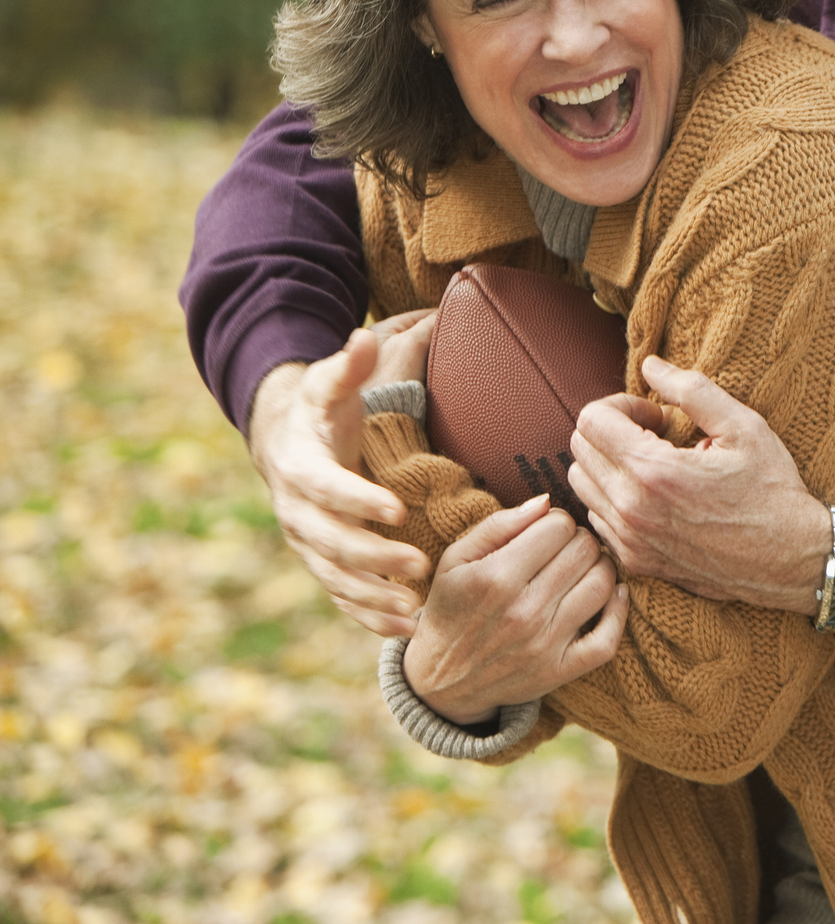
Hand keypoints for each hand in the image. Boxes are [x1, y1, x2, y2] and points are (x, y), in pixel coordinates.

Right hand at [247, 316, 436, 636]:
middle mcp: (296, 511)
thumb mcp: (328, 383)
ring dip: (372, 598)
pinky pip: (339, 596)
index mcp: (300, 466)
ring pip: (334, 578)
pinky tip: (403, 630)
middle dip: (373, 557)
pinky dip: (367, 616)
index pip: (326, 487)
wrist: (282, 441)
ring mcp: (305, 543)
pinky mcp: (318, 563)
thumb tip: (359, 338)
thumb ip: (346, 365)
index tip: (396, 510)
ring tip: (414, 611)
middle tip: (419, 567)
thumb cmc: (318, 409)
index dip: (357, 499)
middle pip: (330, 541)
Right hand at [401, 495, 626, 724]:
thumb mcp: (456, 560)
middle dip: (579, 542)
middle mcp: (523, 611)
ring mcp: (544, 644)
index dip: (557, 522)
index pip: (559, 526)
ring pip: (603, 584)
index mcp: (495, 577)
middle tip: (566, 550)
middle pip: (585, 551)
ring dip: (601, 568)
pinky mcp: (560, 671)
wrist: (442, 680)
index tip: (548, 533)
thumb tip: (546, 502)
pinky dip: (619, 611)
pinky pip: (608, 639)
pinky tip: (614, 595)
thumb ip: (498, 525)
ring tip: (584, 569)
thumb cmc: (451, 609)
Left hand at [568, 355, 832, 615]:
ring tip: (651, 464)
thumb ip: (692, 390)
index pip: (591, 420)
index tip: (655, 415)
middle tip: (653, 434)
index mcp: (654, 471)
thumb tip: (650, 366)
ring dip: (607, 464)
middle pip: (579, 449)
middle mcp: (631, 508)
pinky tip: (652, 495)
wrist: (791, 560)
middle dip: (610, 430)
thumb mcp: (744, 427)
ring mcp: (629, 539)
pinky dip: (612, 498)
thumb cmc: (772, 490)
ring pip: (581, 485)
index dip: (620, 405)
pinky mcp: (635, 561)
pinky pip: (597, 518)